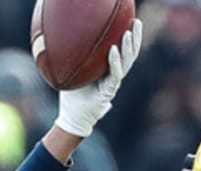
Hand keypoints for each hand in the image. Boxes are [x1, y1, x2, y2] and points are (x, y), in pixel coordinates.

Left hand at [55, 20, 141, 138]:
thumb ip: (75, 62)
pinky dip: (115, 61)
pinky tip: (113, 50)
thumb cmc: (72, 97)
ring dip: (128, 46)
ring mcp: (113, 83)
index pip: (123, 51)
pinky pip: (115, 74)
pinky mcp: (109, 92)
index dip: (128, 38)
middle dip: (135, 37)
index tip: (129, 22)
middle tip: (136, 21)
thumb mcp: (74, 75)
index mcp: (108, 71)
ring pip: (127, 62)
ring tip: (128, 32)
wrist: (72, 119)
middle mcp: (114, 76)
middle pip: (130, 54)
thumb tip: (65, 45)